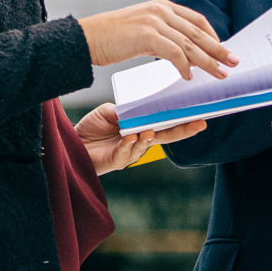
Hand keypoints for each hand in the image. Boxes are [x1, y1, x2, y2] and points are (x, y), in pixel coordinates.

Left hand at [74, 103, 206, 173]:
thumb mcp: (109, 112)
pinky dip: (128, 144)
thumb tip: (136, 110)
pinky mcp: (117, 160)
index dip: (181, 119)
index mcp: (140, 128)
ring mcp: (130, 152)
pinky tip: (130, 137)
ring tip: (150, 131)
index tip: (199, 113)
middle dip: (183, 130)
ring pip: (146, 145)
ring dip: (149, 138)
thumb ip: (124, 111)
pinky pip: (126, 152)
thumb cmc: (91, 128)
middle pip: (165, 136)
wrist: (71, 142)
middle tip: (199, 123)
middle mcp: (139, 141)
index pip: (165, 123)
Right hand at [78, 0, 237, 78]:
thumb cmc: (113, 38)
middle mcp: (161, 10)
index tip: (223, 50)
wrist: (86, 38)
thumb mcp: (142, 30)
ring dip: (208, 61)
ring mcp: (154, 21)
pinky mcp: (147, 35)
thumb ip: (164, 35)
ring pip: (190, 44)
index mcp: (162, 6)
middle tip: (234, 62)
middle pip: (198, 32)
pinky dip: (184, 67)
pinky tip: (189, 78)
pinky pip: (174, 53)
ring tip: (220, 74)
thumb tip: (187, 55)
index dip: (213, 35)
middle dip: (219, 49)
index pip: (197, 19)